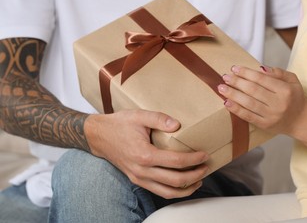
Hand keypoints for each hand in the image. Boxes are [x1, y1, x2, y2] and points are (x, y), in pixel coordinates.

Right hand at [84, 109, 208, 198]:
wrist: (99, 136)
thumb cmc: (119, 125)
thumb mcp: (139, 115)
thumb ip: (159, 118)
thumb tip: (177, 125)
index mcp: (144, 154)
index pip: (175, 162)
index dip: (193, 159)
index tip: (204, 154)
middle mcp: (142, 170)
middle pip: (175, 180)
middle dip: (195, 175)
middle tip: (206, 167)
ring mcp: (139, 178)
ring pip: (167, 192)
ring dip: (186, 188)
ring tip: (199, 179)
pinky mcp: (137, 180)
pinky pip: (159, 191)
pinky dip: (174, 191)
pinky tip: (183, 184)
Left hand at [217, 65, 306, 135]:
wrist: (301, 121)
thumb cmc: (295, 98)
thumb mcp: (293, 80)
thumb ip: (278, 72)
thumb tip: (260, 67)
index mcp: (285, 90)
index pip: (261, 79)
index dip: (246, 73)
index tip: (234, 68)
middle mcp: (278, 103)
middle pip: (253, 90)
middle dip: (237, 82)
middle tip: (225, 77)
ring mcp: (271, 116)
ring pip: (249, 103)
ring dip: (233, 95)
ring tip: (221, 88)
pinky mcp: (265, 125)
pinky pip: (248, 116)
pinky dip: (236, 109)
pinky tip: (227, 103)